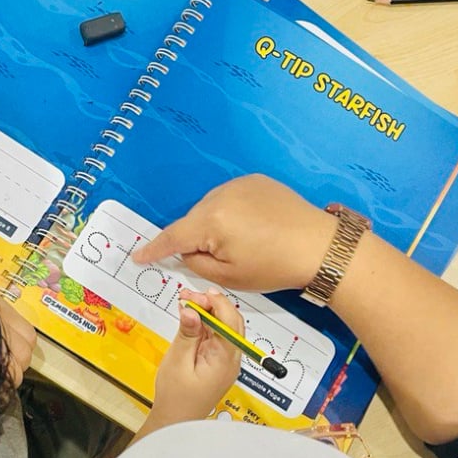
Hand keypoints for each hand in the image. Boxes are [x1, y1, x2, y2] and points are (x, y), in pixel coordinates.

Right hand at [133, 175, 335, 292]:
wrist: (320, 247)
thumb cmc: (274, 266)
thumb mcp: (229, 277)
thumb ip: (197, 263)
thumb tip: (186, 251)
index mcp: (210, 221)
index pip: (172, 236)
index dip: (154, 249)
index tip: (138, 256)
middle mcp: (219, 196)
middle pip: (193, 221)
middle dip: (197, 240)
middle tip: (221, 261)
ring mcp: (238, 184)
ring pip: (211, 209)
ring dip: (215, 226)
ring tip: (243, 245)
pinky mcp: (256, 180)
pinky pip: (230, 198)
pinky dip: (232, 213)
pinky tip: (253, 229)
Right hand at [146, 290, 243, 429]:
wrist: (176, 421)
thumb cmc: (176, 397)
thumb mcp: (177, 361)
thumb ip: (187, 334)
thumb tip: (191, 310)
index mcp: (225, 359)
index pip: (230, 322)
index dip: (216, 303)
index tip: (197, 295)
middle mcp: (231, 359)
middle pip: (231, 322)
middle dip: (212, 304)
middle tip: (189, 297)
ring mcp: (227, 361)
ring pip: (224, 327)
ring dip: (208, 313)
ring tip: (187, 304)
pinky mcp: (219, 362)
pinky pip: (217, 337)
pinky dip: (205, 325)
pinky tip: (191, 319)